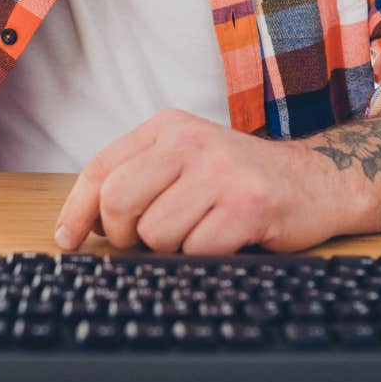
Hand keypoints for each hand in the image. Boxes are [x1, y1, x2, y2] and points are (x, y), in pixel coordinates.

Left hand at [53, 108, 341, 254]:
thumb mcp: (184, 159)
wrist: (313, 180)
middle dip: (124, 234)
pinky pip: (196, 250)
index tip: (68, 239)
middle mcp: (190, 139)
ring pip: (155, 233)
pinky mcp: (247, 203)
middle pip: (118, 201)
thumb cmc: (237, 178)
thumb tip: (85, 225)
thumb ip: (138, 178)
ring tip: (199, 230)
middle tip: (146, 240)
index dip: (77, 209)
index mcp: (167, 125)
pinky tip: (224, 238)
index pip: (101, 167)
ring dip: (172, 247)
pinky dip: (204, 256)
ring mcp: (220, 170)